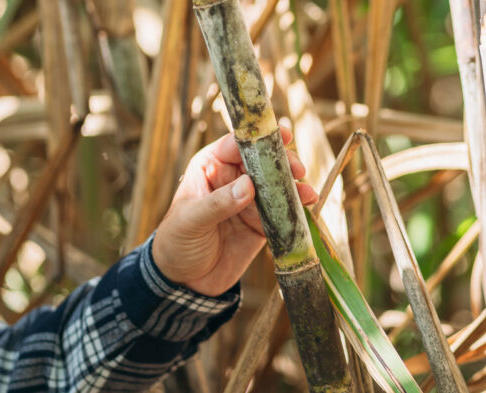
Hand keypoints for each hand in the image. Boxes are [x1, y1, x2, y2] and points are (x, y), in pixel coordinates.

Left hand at [152, 127, 317, 296]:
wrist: (185, 281)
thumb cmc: (176, 243)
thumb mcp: (190, 221)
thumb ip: (217, 204)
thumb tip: (248, 186)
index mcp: (211, 167)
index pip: (235, 145)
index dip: (257, 138)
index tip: (278, 136)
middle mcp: (233, 178)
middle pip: (263, 160)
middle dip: (282, 161)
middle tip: (296, 169)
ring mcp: (251, 200)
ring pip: (278, 183)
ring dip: (294, 183)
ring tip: (307, 191)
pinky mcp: (264, 222)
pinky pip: (284, 209)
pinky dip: (298, 205)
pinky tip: (309, 203)